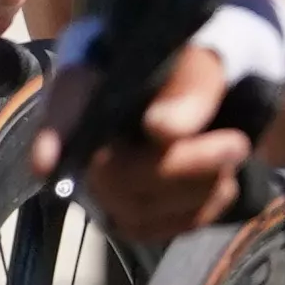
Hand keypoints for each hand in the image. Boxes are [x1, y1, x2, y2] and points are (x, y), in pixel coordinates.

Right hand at [72, 0, 284, 247]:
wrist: (227, 82)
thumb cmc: (204, 59)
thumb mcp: (208, 55)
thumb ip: (190, 84)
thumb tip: (162, 130)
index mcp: (90, 78)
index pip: (61, 105)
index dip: (52, 134)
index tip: (47, 163)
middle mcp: (83, 133)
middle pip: (107, 174)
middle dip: (178, 167)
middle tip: (237, 143)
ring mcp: (100, 179)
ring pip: (133, 208)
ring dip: (197, 188)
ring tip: (235, 152)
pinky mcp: (127, 212)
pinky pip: (155, 229)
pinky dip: (198, 210)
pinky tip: (222, 183)